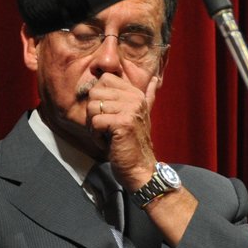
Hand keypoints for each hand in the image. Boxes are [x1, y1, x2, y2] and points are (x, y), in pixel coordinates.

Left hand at [86, 72, 158, 186]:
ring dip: (94, 127)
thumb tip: (155, 80)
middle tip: (106, 129)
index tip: (109, 115)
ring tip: (108, 136)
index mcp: (136, 94)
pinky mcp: (123, 123)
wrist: (141, 168)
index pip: (103, 79)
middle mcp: (135, 98)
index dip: (98, 98)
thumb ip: (147, 96)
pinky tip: (108, 143)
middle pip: (94, 93)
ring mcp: (130, 110)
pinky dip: (96, 136)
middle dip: (93, 114)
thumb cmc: (134, 143)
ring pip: (92, 107)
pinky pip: (95, 122)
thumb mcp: (140, 116)